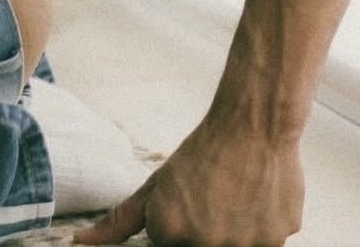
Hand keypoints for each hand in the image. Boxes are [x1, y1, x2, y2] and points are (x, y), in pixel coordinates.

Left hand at [72, 117, 304, 246]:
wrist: (253, 124)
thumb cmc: (202, 153)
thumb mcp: (155, 186)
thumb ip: (119, 222)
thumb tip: (79, 243)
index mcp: (170, 234)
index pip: (169, 245)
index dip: (179, 227)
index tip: (190, 204)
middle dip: (204, 232)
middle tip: (214, 199)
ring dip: (235, 231)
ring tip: (235, 196)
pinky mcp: (280, 241)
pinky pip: (265, 242)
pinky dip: (261, 226)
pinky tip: (257, 197)